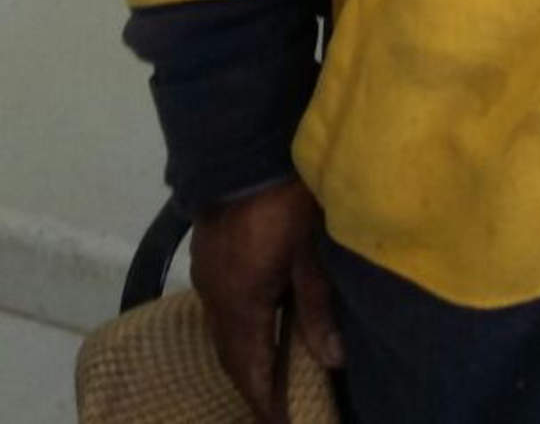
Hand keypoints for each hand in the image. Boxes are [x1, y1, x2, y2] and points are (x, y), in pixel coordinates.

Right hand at [189, 176, 344, 423]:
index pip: (249, 369)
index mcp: (239, 303)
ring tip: (268, 372)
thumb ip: (318, 307)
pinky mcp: (207, 250)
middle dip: (252, 383)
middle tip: (276, 406)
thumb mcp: (310, 252)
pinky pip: (219, 304)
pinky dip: (236, 325)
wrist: (243, 143)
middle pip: (231, 354)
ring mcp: (206, 271)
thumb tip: (331, 361)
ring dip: (243, 354)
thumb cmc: (284, 198)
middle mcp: (215, 295)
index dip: (264, 402)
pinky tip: (256, 321)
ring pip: (222, 329)